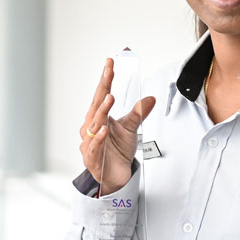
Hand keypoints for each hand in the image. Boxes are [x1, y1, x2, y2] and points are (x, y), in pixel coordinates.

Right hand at [80, 58, 155, 194]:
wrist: (114, 177)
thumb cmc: (116, 152)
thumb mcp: (130, 129)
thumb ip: (138, 114)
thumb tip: (150, 99)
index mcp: (98, 118)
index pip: (101, 95)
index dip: (105, 78)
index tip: (110, 62)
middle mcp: (90, 128)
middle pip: (96, 105)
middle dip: (103, 88)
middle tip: (109, 72)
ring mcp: (89, 142)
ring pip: (95, 124)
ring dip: (102, 110)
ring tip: (110, 98)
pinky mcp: (92, 158)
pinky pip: (94, 146)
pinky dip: (99, 137)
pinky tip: (104, 129)